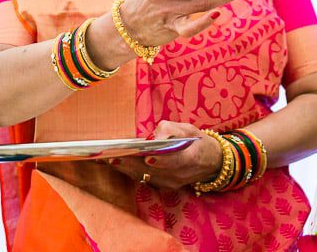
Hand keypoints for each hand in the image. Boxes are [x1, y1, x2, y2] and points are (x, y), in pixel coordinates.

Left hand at [107, 121, 222, 189]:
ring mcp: (170, 184)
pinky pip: (144, 179)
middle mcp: (179, 176)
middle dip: (131, 163)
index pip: (175, 162)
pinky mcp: (163, 187)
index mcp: (191, 159)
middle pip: (153, 171)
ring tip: (106, 159)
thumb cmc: (197, 142)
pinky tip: (116, 163)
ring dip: (125, 168)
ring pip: (145, 177)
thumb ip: (171, 130)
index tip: (147, 156)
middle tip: (111, 155)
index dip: (161, 160)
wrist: (210, 162)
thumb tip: (154, 137)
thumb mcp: (189, 129)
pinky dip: (130, 171)